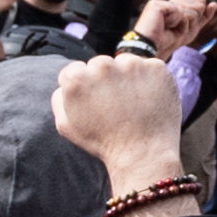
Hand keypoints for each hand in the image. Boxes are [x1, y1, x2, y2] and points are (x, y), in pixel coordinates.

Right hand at [46, 51, 184, 185]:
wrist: (142, 153)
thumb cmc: (103, 142)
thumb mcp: (65, 125)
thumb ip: (60, 98)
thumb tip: (66, 82)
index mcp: (76, 78)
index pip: (75, 70)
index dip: (84, 87)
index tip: (94, 100)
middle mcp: (103, 65)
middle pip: (100, 64)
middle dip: (105, 79)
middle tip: (115, 103)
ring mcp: (132, 64)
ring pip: (125, 63)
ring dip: (127, 77)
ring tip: (132, 103)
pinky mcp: (157, 67)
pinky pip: (149, 68)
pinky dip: (149, 80)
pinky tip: (148, 99)